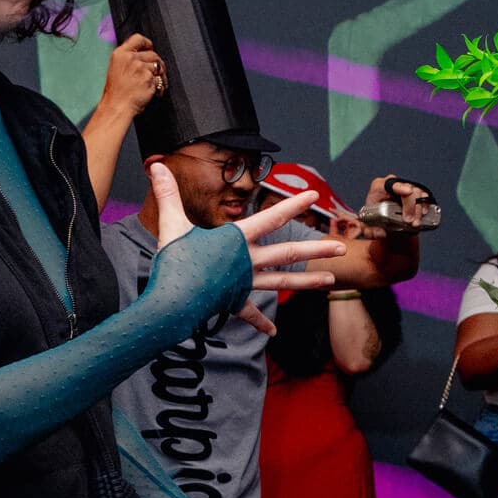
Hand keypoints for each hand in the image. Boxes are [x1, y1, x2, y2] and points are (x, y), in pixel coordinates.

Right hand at [99, 33, 165, 118]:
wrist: (118, 105)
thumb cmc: (117, 90)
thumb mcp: (117, 67)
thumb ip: (128, 58)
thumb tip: (144, 53)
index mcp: (121, 53)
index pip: (138, 39)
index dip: (148, 44)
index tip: (151, 49)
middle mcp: (131, 58)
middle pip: (153, 54)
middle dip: (158, 63)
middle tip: (158, 72)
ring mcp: (141, 68)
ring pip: (158, 67)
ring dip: (162, 76)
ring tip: (158, 84)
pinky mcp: (149, 79)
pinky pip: (161, 80)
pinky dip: (161, 87)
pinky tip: (156, 93)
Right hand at [147, 164, 342, 335]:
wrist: (172, 303)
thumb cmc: (173, 263)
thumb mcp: (171, 225)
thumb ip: (167, 194)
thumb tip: (155, 165)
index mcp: (236, 239)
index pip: (271, 217)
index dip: (292, 204)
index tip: (313, 196)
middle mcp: (247, 261)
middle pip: (289, 253)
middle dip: (317, 249)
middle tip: (342, 248)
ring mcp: (244, 283)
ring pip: (283, 282)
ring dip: (307, 282)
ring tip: (331, 282)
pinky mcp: (234, 302)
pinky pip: (251, 312)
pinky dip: (260, 322)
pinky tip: (273, 332)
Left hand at [364, 175, 434, 231]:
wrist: (381, 218)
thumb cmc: (373, 217)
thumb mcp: (368, 226)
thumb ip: (370, 231)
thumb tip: (381, 233)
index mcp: (379, 187)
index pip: (390, 183)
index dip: (399, 187)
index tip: (407, 192)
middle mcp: (394, 184)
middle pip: (407, 189)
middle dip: (411, 206)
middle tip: (409, 221)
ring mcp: (405, 188)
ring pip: (417, 193)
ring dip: (418, 210)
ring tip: (415, 223)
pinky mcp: (414, 194)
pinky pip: (424, 197)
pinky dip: (425, 206)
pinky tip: (423, 214)